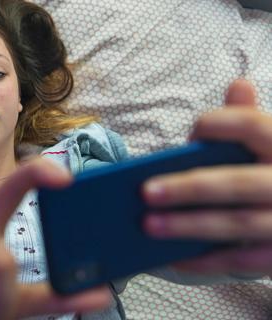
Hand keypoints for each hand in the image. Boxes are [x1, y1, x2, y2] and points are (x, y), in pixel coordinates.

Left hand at [143, 79, 271, 274]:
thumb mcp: (271, 146)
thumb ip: (252, 122)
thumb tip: (238, 84)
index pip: (255, 126)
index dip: (221, 124)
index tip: (192, 132)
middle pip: (236, 183)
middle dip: (188, 188)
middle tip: (145, 192)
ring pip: (236, 223)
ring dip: (188, 226)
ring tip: (148, 225)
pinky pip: (240, 260)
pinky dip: (204, 260)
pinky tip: (173, 258)